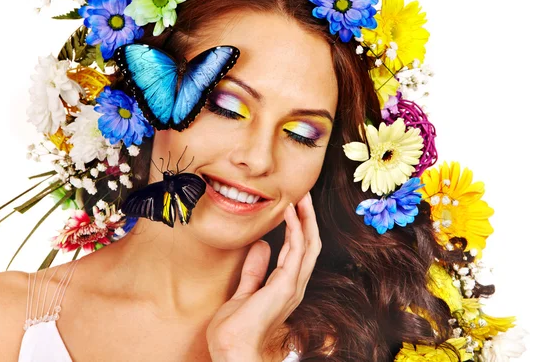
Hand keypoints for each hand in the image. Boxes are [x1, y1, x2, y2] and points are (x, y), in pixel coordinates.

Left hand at [206, 191, 321, 360]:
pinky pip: (297, 250)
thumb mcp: (243, 292)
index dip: (298, 228)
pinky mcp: (286, 285)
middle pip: (309, 245)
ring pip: (309, 244)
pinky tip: (290, 212)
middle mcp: (294, 285)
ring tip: (301, 196)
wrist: (232, 351)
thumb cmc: (235, 330)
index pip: (297, 252)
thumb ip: (253, 270)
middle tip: (304, 195)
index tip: (292, 206)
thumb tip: (262, 245)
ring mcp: (293, 286)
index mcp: (285, 287)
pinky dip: (296, 228)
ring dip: (307, 218)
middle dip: (308, 219)